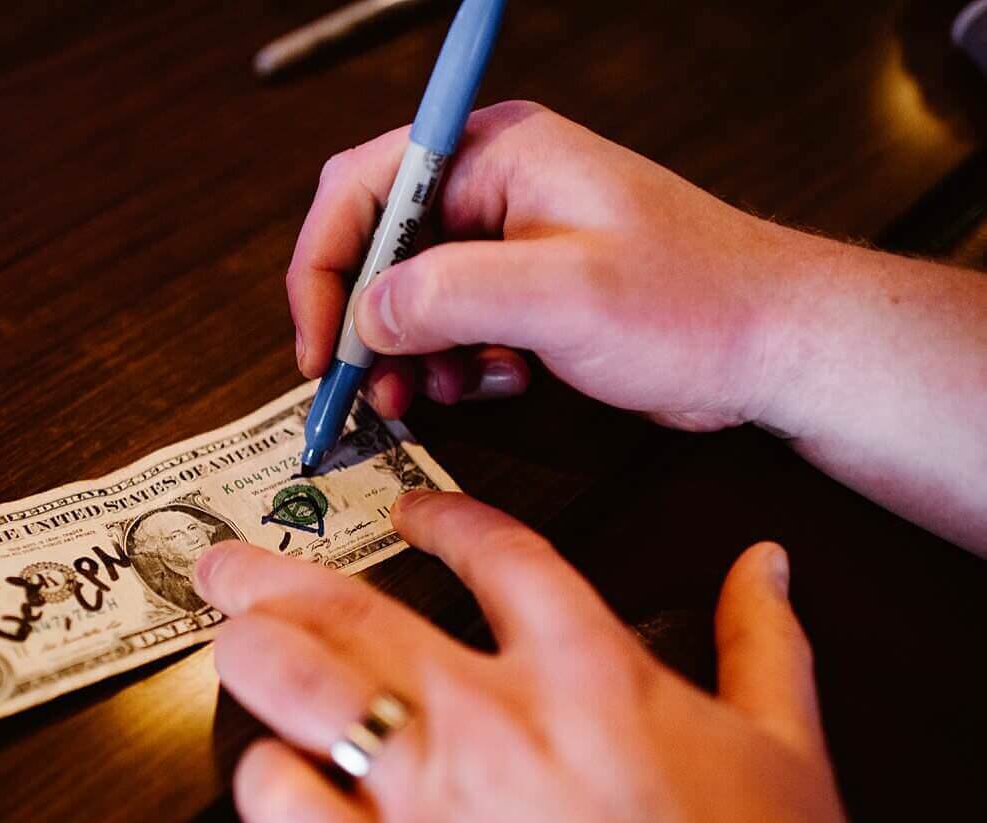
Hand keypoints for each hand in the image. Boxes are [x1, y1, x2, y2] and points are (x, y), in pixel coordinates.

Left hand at [194, 490, 904, 822]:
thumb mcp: (790, 758)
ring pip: (291, 683)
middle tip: (230, 565)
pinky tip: (274, 774)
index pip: (495, 552)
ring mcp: (428, 811)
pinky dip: (265, 777)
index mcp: (591, 676)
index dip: (441, 519)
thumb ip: (764, 646)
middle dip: (270, 573)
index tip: (412, 515)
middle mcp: (492, 725)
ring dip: (247, 650)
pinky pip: (281, 805)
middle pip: (348, 606)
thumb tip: (763, 567)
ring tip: (229, 643)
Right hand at [291, 101, 795, 430]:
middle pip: (377, 245)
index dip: (324, 266)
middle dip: (360, 322)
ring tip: (424, 398)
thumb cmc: (695, 300)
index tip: (319, 344)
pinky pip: (450, 326)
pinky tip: (491, 383)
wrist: (772, 344)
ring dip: (404, 354)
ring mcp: (508, 240)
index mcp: (497, 156)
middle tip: (360, 388)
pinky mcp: (524, 290)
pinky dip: (449, 365)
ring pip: (407, 296)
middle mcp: (494, 187)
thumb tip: (366, 314)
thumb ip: (450, 296)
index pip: (364, 187)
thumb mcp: (564, 295)